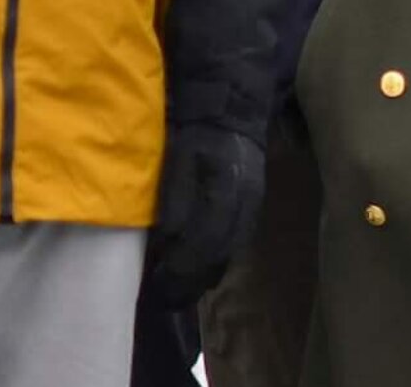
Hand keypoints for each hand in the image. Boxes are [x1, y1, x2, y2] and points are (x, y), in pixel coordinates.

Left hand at [148, 124, 264, 304]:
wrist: (233, 111)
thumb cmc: (197, 133)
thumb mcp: (179, 158)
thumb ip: (175, 197)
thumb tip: (170, 237)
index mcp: (226, 192)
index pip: (204, 242)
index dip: (181, 267)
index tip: (157, 282)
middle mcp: (245, 207)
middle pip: (219, 256)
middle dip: (191, 282)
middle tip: (164, 299)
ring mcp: (252, 210)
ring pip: (229, 255)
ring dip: (203, 277)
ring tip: (179, 292)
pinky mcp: (253, 210)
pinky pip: (235, 246)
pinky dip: (216, 264)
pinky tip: (200, 273)